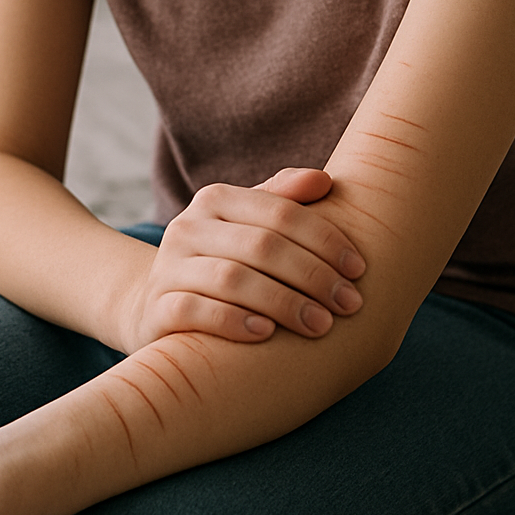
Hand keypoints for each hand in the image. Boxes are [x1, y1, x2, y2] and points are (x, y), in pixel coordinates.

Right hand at [120, 167, 365, 351]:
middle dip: (313, 275)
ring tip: (321, 325)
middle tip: (349, 304)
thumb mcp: (247, 225)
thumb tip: (324, 180)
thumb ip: (283, 199)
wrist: (155, 303)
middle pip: (261, 245)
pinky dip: (234, 321)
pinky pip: (196, 310)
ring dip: (284, 302)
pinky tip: (267, 334)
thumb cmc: (221, 260)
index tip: (359, 269)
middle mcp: (188, 226)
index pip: (280, 212)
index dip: (324, 239)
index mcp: (215, 199)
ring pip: (232, 278)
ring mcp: (168, 267)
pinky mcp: (157, 307)